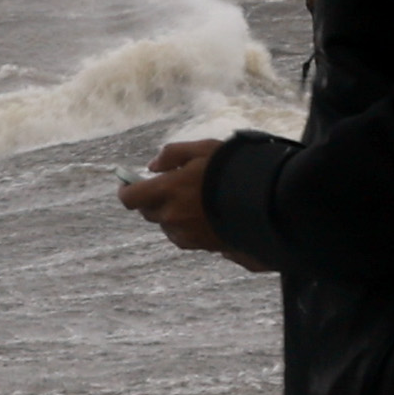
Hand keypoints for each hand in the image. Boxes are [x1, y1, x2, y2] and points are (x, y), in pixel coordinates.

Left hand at [120, 137, 259, 265]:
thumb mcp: (203, 149)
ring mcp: (186, 233)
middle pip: (148, 212)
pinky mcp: (201, 245)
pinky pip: (183, 237)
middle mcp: (172, 215)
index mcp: (168, 190)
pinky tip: (204, 215)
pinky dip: (186, 227)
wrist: (266, 201)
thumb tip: (151, 167)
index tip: (129, 184)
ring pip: (166, 225)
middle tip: (171, 187)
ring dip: (171, 214)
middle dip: (154, 200)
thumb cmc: (233, 169)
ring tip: (194, 201)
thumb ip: (172, 154)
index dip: (126, 190)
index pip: (130, 198)